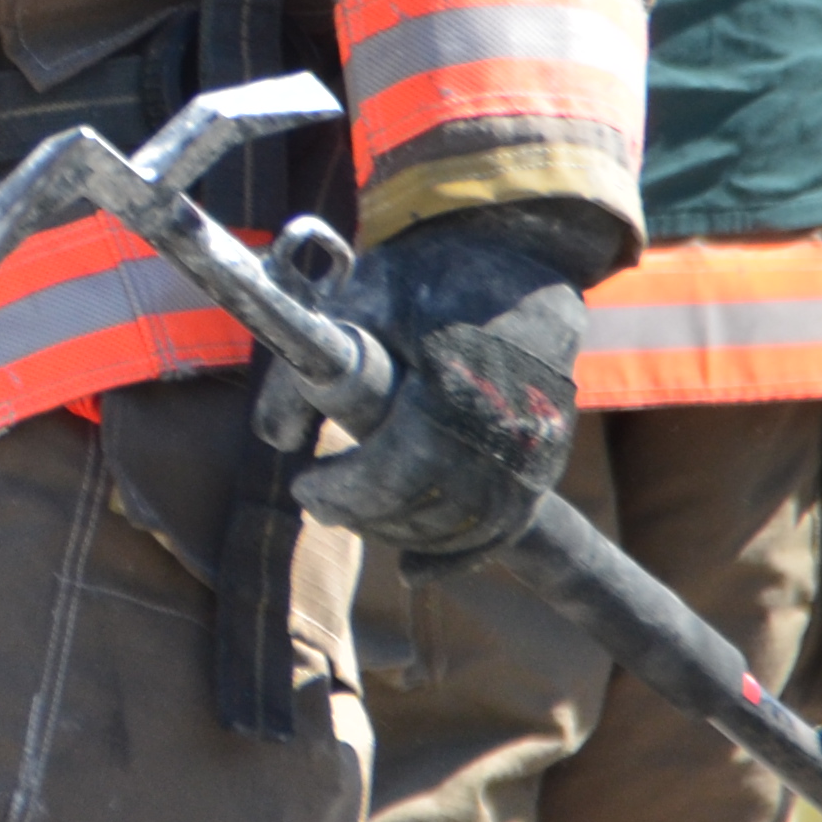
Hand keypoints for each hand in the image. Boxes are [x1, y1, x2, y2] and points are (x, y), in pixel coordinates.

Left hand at [290, 206, 605, 567]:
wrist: (513, 255)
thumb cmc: (428, 276)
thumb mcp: (358, 302)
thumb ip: (308, 367)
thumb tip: (275, 440)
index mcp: (461, 383)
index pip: (399, 467)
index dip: (348, 490)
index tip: (304, 485)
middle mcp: (509, 424)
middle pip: (433, 503)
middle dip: (367, 514)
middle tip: (318, 503)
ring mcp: (536, 446)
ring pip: (468, 523)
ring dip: (405, 533)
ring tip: (356, 518)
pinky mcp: (547, 457)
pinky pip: (506, 525)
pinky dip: (460, 553)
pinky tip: (413, 566)